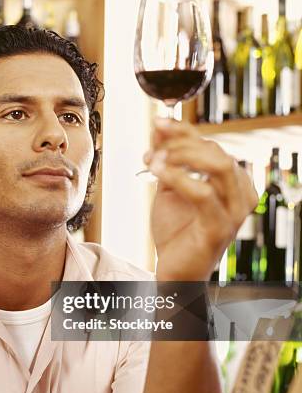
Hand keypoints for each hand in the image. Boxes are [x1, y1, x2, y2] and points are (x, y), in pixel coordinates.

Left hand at [144, 118, 257, 280]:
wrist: (174, 270)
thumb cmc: (176, 230)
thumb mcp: (169, 186)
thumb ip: (167, 158)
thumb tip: (158, 126)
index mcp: (232, 181)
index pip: (211, 145)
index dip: (184, 130)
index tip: (157, 122)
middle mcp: (240, 194)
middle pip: (216, 151)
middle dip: (180, 143)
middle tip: (152, 147)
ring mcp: (234, 212)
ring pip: (218, 166)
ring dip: (181, 157)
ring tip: (152, 160)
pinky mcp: (221, 228)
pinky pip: (203, 194)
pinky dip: (178, 177)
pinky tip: (158, 172)